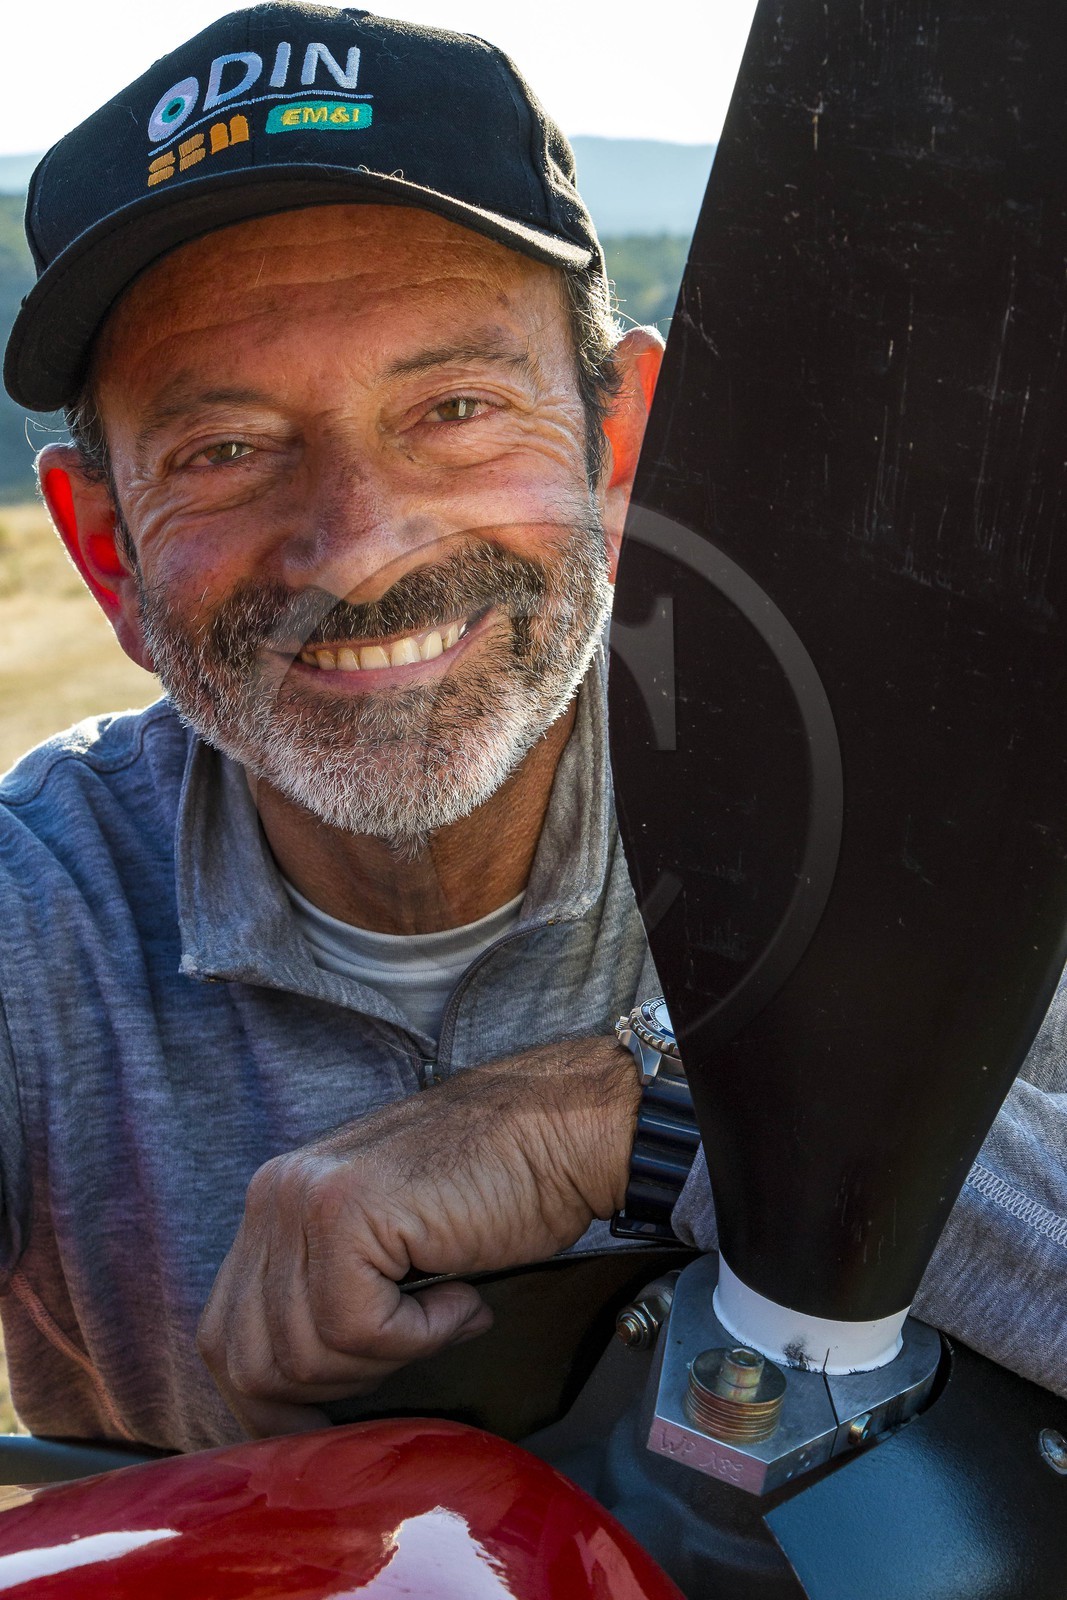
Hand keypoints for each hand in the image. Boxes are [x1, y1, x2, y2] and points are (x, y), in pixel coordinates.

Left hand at [196, 1034, 639, 1435]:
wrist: (561, 1132)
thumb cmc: (494, 1190)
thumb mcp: (382, 1243)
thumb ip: (325, 1293)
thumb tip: (286, 1399)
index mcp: (273, 1199)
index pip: (225, 1336)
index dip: (271, 1401)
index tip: (329, 1423)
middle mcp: (274, 1193)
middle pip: (248, 1359)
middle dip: (328, 1390)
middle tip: (405, 1355)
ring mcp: (305, 1199)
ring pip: (303, 1353)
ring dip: (385, 1359)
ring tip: (443, 1312)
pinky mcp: (348, 1213)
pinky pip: (358, 1329)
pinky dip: (419, 1335)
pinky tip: (461, 1296)